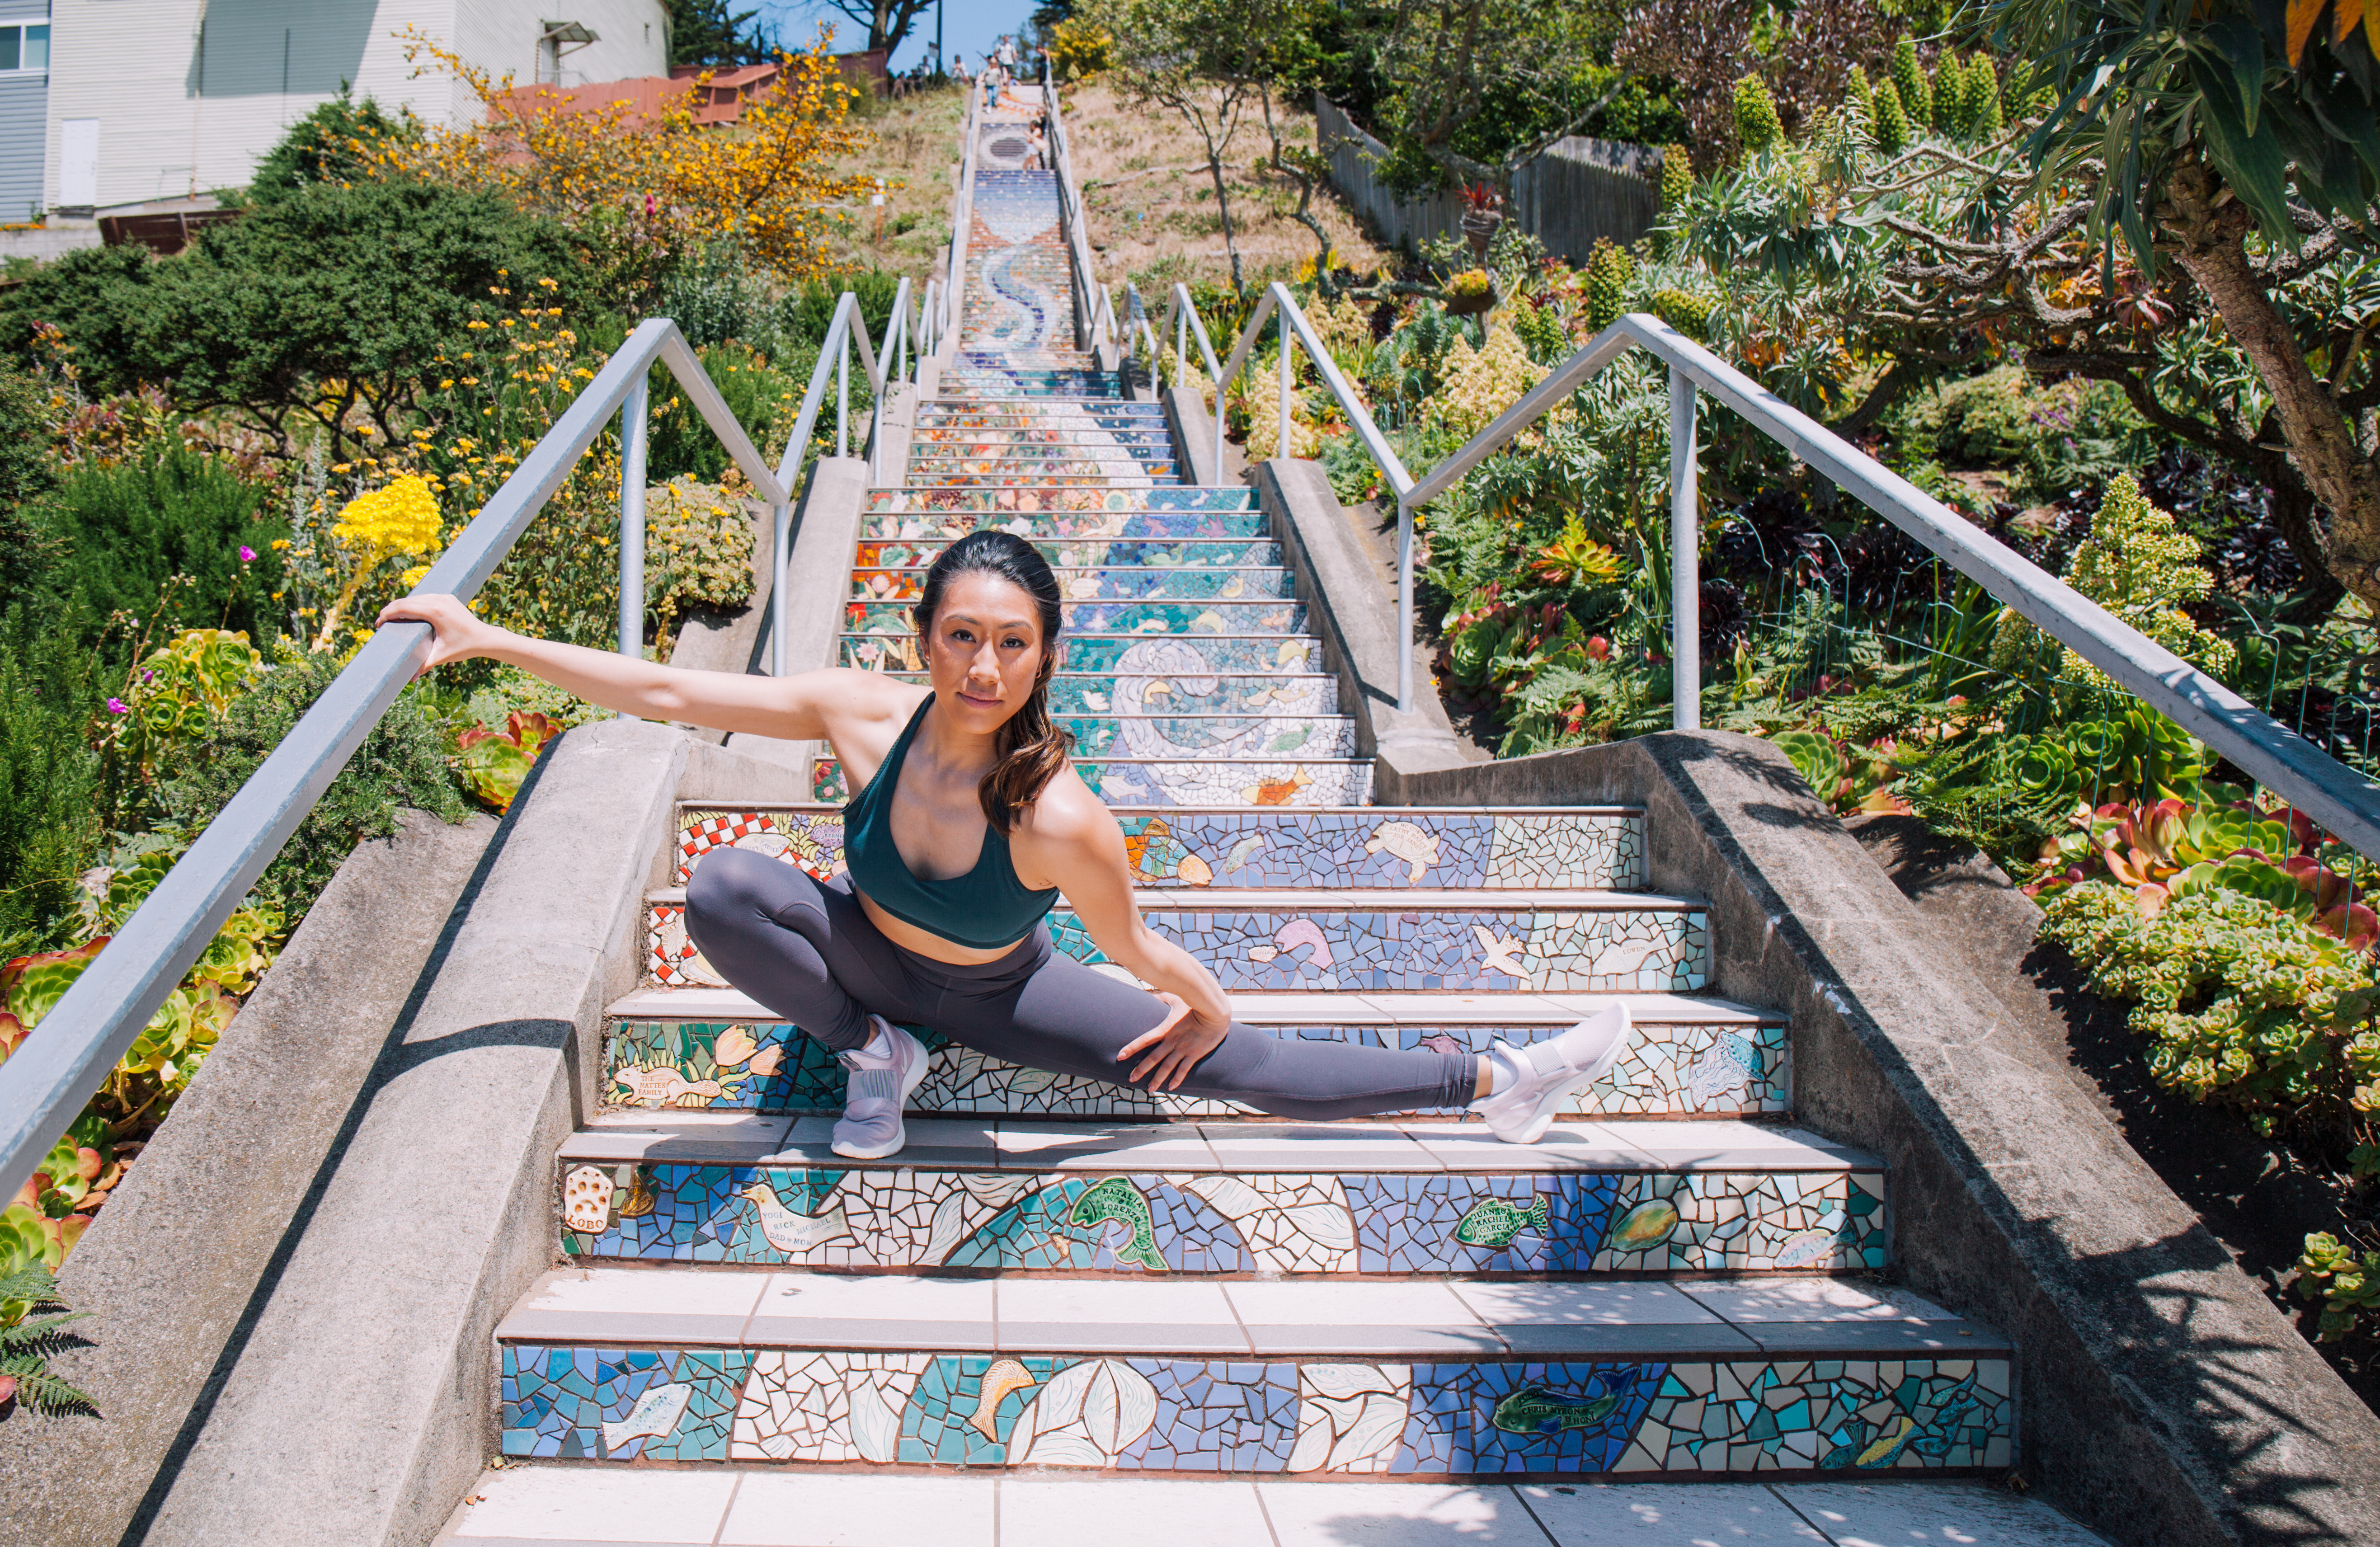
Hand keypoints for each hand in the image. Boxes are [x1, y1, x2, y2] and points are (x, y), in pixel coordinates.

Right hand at [376, 593, 502, 675]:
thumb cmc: (464, 647)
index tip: (378, 623)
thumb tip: (410, 679)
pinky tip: (407, 612)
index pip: (404, 608)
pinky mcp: (448, 598)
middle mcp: (439, 600)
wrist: (484, 638)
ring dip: (402, 605)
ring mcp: (444, 597)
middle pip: (407, 601)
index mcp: (435, 612)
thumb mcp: (442, 656)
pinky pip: (426, 597)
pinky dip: (415, 603)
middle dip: (391, 610)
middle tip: (380, 621)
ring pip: (416, 597)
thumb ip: (424, 665)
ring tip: (391, 617)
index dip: (388, 614)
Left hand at [1116, 991, 1229, 1090]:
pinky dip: (1177, 1079)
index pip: (1144, 1040)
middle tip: (1131, 1079)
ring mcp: (1183, 1049)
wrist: (1214, 1013)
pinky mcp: (1194, 1054)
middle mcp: (1172, 1042)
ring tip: (1149, 1089)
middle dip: (1141, 1069)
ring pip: (1167, 1067)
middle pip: (1153, 1058)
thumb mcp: (1176, 999)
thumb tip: (1150, 995)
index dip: (1131, 1048)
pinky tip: (1171, 1087)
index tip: (1120, 1056)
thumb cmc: (1195, 1004)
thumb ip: (1161, 998)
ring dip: (1157, 1079)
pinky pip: (1184, 1070)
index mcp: (1165, 1029)